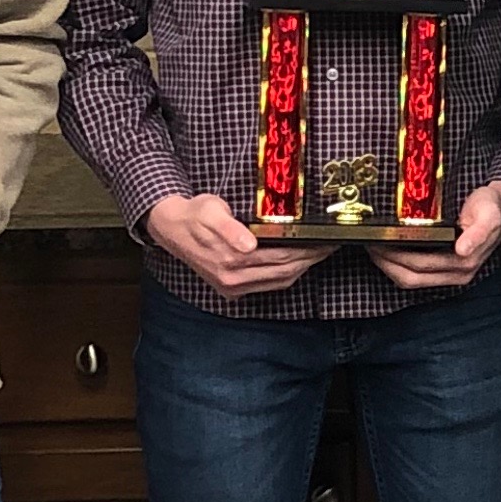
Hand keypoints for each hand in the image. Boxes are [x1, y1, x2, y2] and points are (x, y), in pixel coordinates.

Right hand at [145, 193, 331, 296]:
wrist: (171, 228)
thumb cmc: (195, 215)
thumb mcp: (211, 211)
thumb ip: (230, 228)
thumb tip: (249, 245)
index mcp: (231, 259)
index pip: (281, 257)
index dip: (306, 251)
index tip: (325, 242)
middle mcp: (232, 278)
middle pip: (284, 271)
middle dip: (310, 259)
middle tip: (330, 246)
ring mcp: (232, 287)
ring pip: (279, 281)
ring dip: (302, 269)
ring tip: (319, 254)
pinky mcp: (231, 290)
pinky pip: (268, 285)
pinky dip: (286, 276)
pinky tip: (298, 264)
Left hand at [376, 180, 500, 289]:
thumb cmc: (491, 207)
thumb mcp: (488, 214)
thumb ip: (478, 232)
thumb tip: (462, 250)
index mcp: (464, 262)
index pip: (419, 266)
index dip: (394, 258)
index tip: (377, 242)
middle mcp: (458, 274)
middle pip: (411, 277)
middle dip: (386, 264)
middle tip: (369, 245)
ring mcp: (452, 274)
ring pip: (411, 280)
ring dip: (390, 267)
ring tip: (375, 249)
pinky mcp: (447, 270)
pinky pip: (417, 276)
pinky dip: (399, 267)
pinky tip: (390, 253)